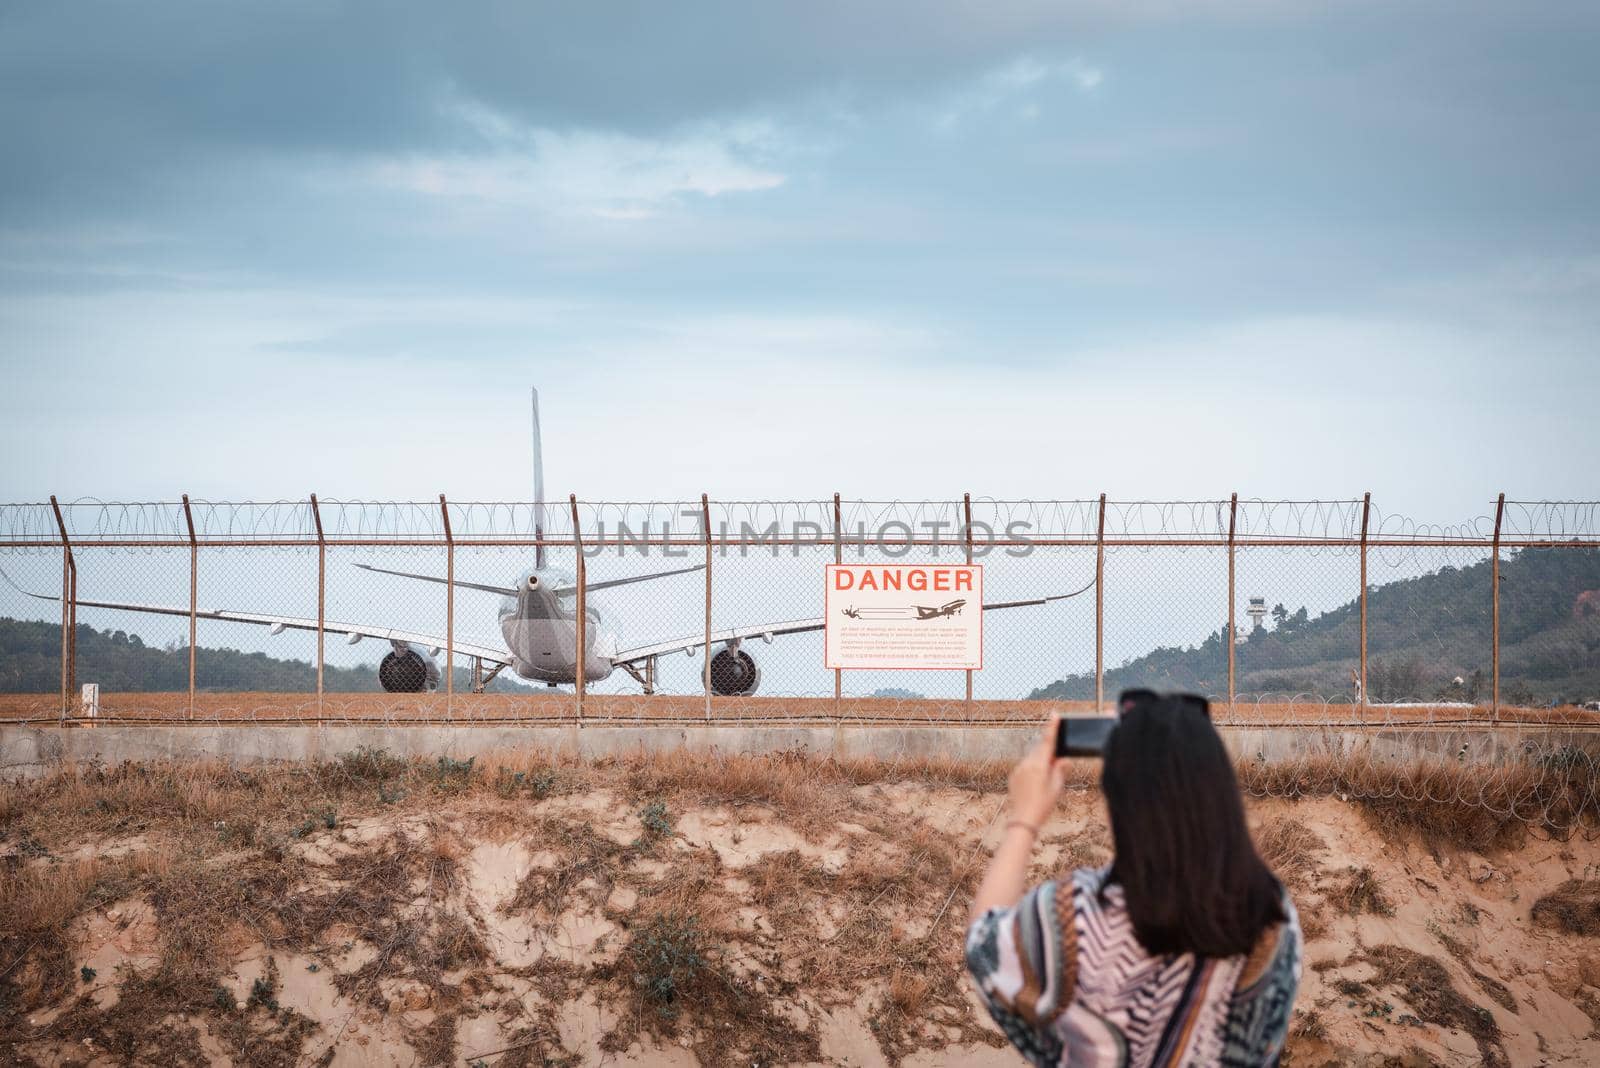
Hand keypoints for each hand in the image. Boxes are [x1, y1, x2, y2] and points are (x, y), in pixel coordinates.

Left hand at [1007, 714, 1068, 828]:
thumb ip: (1060, 770)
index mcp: (1040, 765)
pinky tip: (1036, 783)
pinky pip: (1025, 766)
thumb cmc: (1043, 804)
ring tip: (1046, 778)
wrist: (1022, 819)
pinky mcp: (1014, 775)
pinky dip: (1033, 768)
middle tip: (1058, 758)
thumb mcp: (1056, 787)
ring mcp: (1019, 768)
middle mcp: (1027, 763)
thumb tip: (1062, 759)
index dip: (1052, 727)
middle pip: (1040, 748)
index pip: (1047, 741)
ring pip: (1032, 757)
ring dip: (1041, 760)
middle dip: (1049, 749)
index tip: (1054, 714)